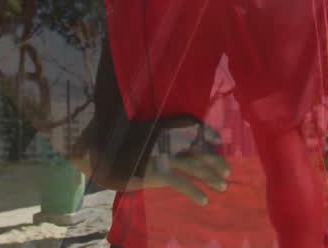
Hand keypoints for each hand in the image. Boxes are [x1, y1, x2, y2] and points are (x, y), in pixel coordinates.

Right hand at [90, 114, 229, 205]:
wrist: (98, 153)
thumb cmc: (119, 144)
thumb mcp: (142, 134)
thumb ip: (159, 135)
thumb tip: (175, 144)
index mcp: (164, 126)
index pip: (193, 127)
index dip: (208, 134)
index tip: (219, 140)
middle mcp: (167, 138)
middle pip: (199, 149)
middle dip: (215, 161)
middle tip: (228, 171)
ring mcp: (162, 155)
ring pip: (194, 166)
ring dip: (211, 178)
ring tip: (223, 187)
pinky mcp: (156, 172)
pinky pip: (181, 183)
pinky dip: (195, 192)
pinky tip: (204, 200)